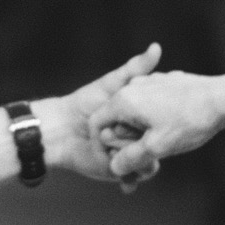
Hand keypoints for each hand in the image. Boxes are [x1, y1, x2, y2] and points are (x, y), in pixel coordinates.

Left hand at [33, 44, 161, 182]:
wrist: (61, 127)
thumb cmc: (86, 102)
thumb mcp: (114, 84)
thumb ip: (136, 68)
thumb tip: (156, 47)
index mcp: (141, 119)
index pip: (162, 124)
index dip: (163, 123)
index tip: (159, 118)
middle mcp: (138, 139)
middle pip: (158, 147)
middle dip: (149, 145)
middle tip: (130, 136)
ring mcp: (128, 156)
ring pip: (148, 164)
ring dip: (136, 160)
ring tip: (115, 150)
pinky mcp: (117, 171)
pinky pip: (132, 177)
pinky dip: (130, 177)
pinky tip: (124, 173)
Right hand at [89, 68, 224, 186]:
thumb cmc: (190, 121)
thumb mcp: (157, 147)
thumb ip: (131, 159)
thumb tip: (115, 167)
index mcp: (124, 100)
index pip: (98, 125)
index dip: (106, 146)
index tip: (123, 159)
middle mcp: (134, 86)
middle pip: (117, 119)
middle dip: (129, 140)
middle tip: (151, 153)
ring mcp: (151, 82)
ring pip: (136, 114)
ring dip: (144, 132)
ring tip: (168, 142)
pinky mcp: (166, 83)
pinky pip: (152, 106)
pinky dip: (158, 120)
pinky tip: (179, 129)